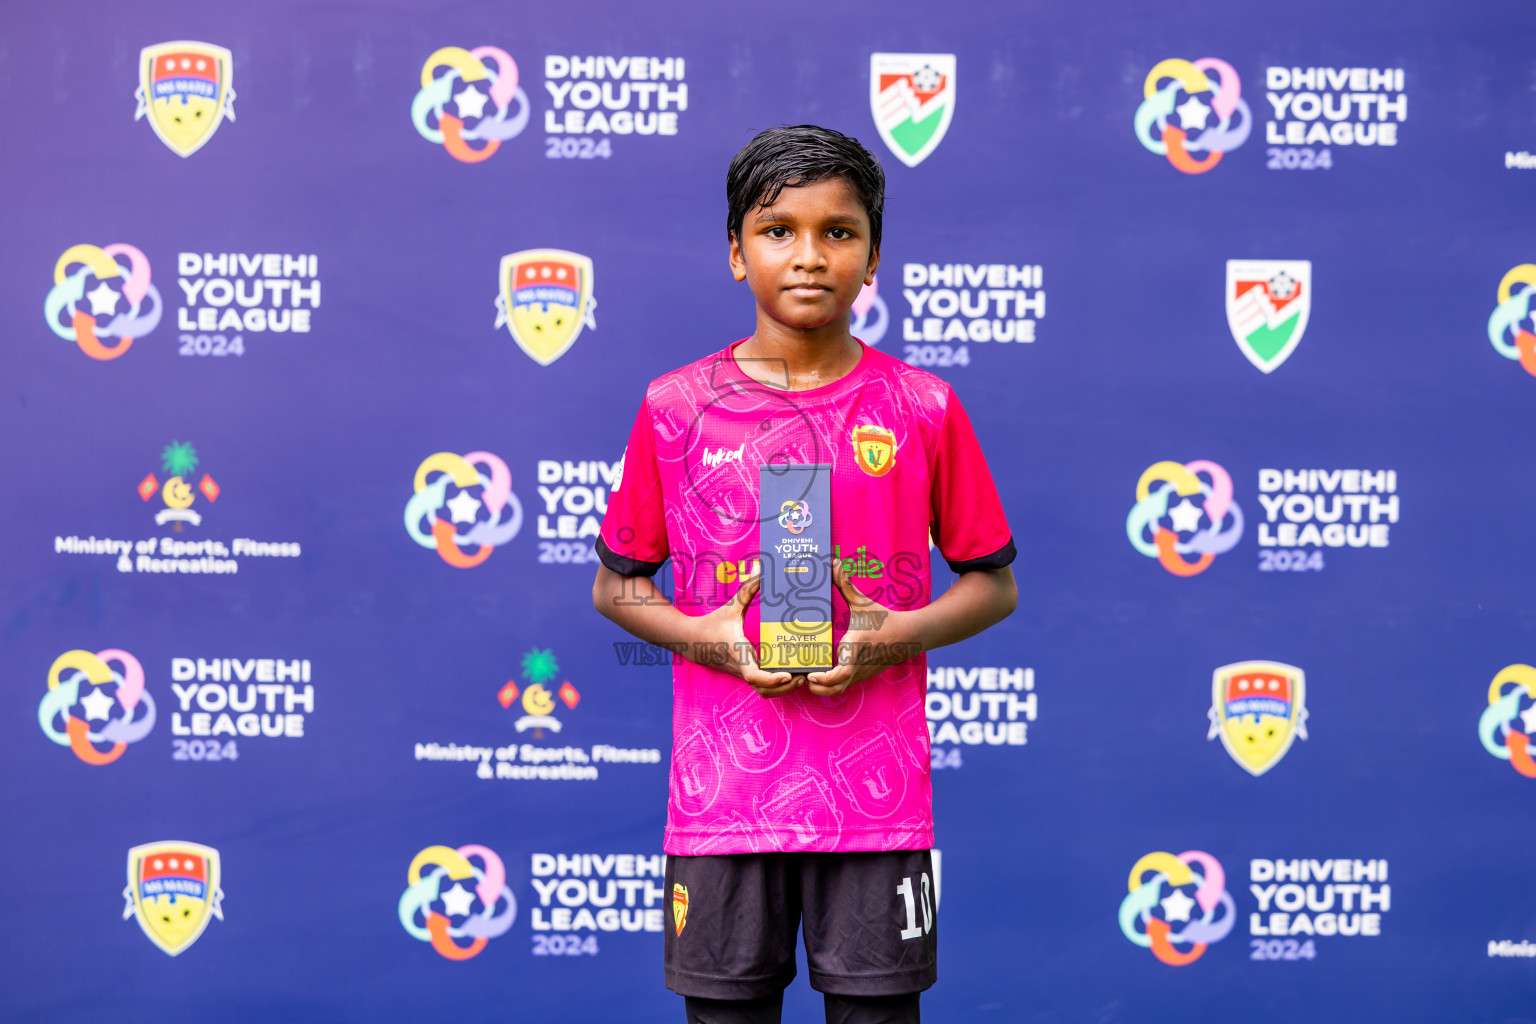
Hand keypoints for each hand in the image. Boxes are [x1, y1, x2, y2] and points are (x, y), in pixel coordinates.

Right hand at [690, 574, 800, 696]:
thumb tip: (763, 570)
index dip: (771, 679)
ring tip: (800, 677)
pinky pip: (761, 686)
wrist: (692, 641)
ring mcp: (743, 673)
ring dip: (782, 690)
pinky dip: (776, 686)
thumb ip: (747, 589)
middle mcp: (742, 667)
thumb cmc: (713, 624)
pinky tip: (790, 674)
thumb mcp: (731, 606)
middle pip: (764, 690)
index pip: (754, 676)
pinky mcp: (745, 674)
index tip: (787, 674)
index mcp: (739, 652)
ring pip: (764, 693)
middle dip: (785, 687)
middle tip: (805, 674)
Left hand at [805, 564, 919, 696]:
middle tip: (801, 674)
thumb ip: (846, 584)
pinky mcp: (861, 676)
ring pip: (838, 691)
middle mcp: (858, 664)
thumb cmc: (884, 619)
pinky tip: (817, 674)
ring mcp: (861, 673)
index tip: (811, 674)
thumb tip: (834, 562)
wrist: (909, 636)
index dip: (825, 678)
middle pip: (835, 689)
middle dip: (816, 687)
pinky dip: (829, 685)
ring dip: (821, 688)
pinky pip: (843, 687)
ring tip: (807, 674)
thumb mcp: (864, 602)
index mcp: (857, 646)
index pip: (842, 672)